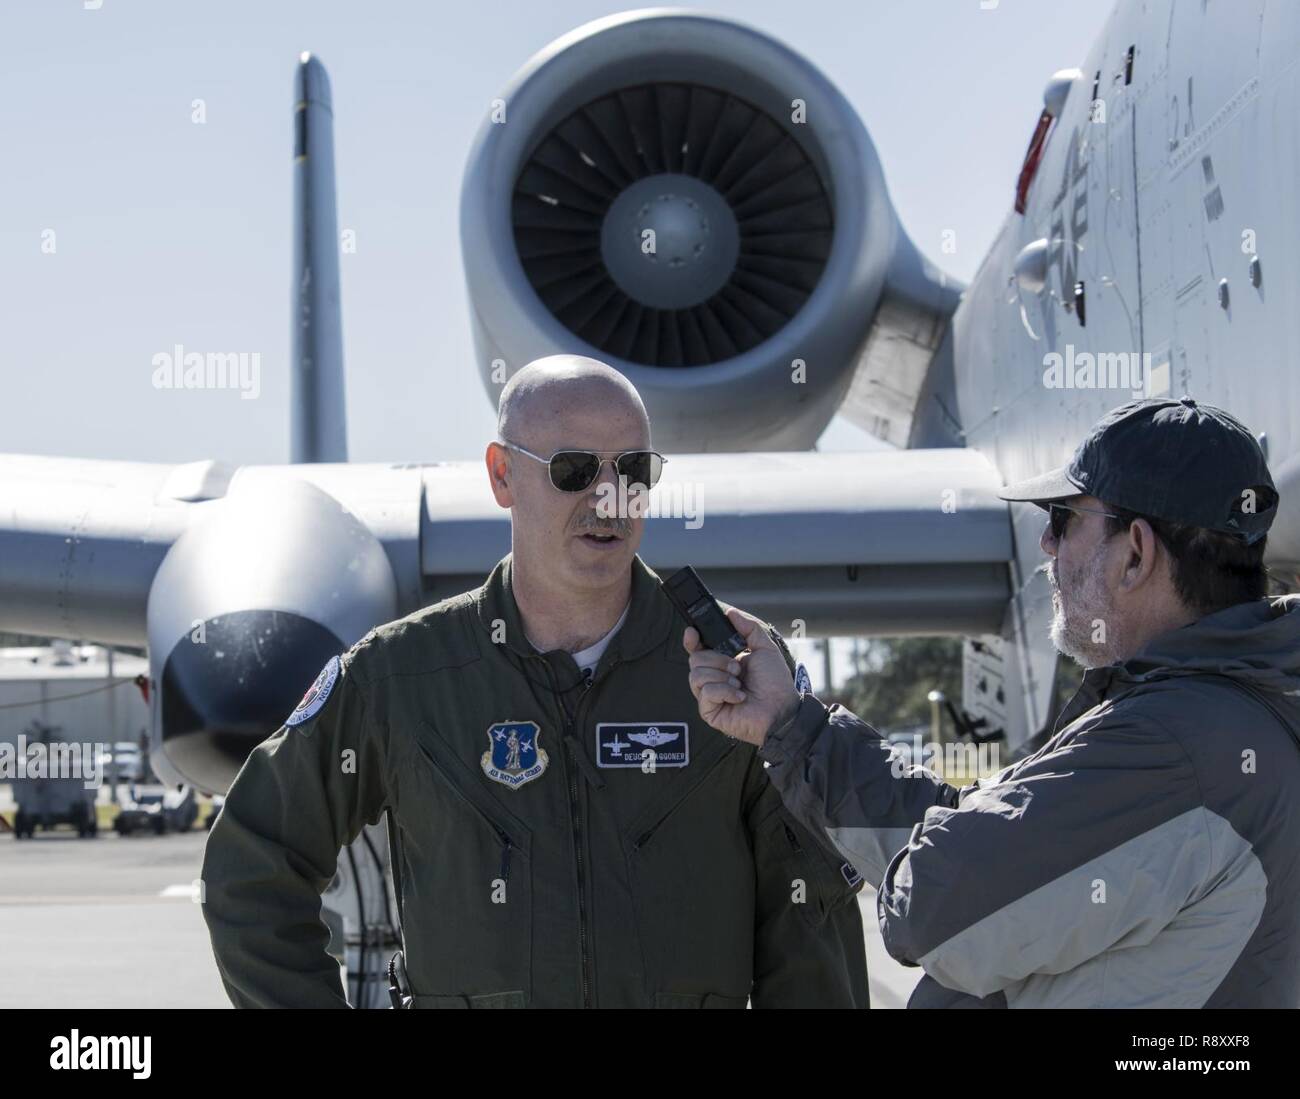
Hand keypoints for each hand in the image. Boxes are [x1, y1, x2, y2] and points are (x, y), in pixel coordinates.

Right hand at [684, 606, 799, 746]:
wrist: (782, 708)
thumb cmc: (775, 682)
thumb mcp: (765, 648)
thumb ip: (748, 628)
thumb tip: (731, 612)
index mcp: (722, 662)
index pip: (697, 649)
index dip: (691, 640)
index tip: (692, 632)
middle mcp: (713, 678)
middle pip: (695, 659)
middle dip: (718, 660)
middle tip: (737, 668)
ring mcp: (709, 696)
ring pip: (697, 675)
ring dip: (723, 676)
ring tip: (740, 683)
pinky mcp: (709, 711)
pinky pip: (706, 692)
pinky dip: (725, 691)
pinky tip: (739, 696)